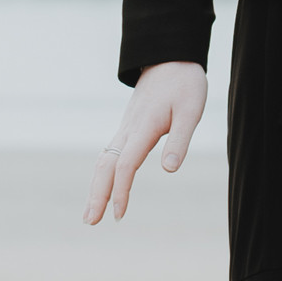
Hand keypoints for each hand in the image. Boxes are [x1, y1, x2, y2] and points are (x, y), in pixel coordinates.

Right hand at [86, 61, 206, 223]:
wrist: (170, 58)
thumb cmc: (185, 85)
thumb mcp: (191, 111)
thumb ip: (180, 140)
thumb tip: (169, 170)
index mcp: (143, 127)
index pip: (126, 165)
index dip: (120, 191)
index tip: (118, 215)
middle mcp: (128, 129)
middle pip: (105, 166)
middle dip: (96, 195)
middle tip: (90, 222)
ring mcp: (125, 128)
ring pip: (103, 161)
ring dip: (96, 187)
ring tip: (91, 213)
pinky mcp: (127, 127)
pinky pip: (109, 154)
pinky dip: (102, 174)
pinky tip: (102, 188)